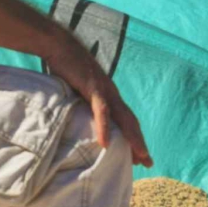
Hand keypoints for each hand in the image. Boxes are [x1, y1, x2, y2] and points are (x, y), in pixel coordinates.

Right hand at [44, 41, 152, 166]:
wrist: (59, 44)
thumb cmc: (66, 66)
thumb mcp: (76, 88)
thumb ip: (82, 102)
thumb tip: (78, 118)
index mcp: (108, 94)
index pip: (126, 119)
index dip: (134, 136)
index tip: (140, 155)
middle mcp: (111, 93)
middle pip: (130, 122)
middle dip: (140, 142)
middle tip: (148, 161)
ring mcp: (104, 90)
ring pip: (122, 118)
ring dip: (132, 138)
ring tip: (139, 156)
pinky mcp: (92, 87)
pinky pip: (101, 111)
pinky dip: (104, 128)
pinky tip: (106, 143)